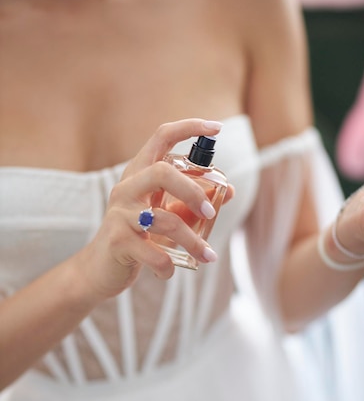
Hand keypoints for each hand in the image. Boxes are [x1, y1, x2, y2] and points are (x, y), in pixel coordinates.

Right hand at [75, 118, 231, 300]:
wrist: (98, 270)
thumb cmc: (136, 237)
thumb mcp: (162, 214)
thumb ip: (191, 202)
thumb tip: (229, 191)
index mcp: (139, 175)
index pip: (161, 137)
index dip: (189, 128)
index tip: (217, 128)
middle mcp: (126, 188)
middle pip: (162, 173)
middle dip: (193, 192)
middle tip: (211, 213)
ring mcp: (120, 214)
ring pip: (165, 221)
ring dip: (192, 242)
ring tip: (208, 256)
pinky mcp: (117, 241)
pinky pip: (154, 254)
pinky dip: (168, 266)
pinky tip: (169, 272)